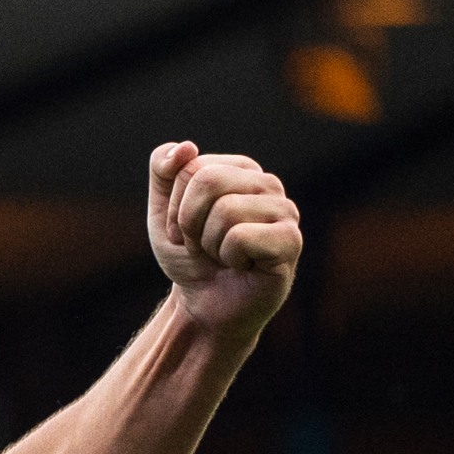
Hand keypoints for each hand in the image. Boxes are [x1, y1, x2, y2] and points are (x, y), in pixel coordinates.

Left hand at [147, 141, 300, 335]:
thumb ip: (163, 171)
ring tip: (224, 256)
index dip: (176, 208)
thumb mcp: (162, 212)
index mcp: (240, 169)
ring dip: (209, 244)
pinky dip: (229, 258)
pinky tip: (243, 266)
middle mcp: (267, 183)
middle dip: (189, 223)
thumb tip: (185, 147)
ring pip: (225, 210)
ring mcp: (285, 210)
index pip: (190, 168)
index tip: (186, 230)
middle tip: (203, 245)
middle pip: (207, 182)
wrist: (205, 305)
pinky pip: (241, 237)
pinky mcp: (291, 240)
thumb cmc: (190, 258)